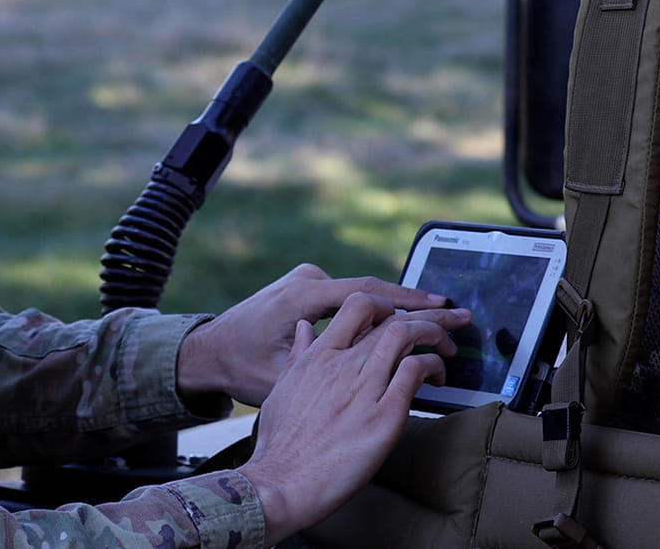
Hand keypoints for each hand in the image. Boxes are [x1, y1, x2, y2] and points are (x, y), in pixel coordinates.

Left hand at [177, 263, 455, 406]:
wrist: (204, 353)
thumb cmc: (239, 369)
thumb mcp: (282, 377)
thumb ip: (325, 366)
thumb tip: (370, 369)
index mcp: (304, 297)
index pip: (370, 296)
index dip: (410, 305)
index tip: (444, 310)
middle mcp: (306, 281)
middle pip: (373, 291)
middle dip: (415, 304)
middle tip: (455, 313)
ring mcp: (304, 282)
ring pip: (362, 295)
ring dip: (397, 307)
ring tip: (436, 318)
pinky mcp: (302, 290)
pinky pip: (347, 299)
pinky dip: (375, 309)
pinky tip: (398, 323)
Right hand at [236, 292, 470, 543]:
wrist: (281, 484)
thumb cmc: (279, 444)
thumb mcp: (282, 388)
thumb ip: (299, 354)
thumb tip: (305, 327)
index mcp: (318, 356)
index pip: (359, 305)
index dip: (388, 306)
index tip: (402, 318)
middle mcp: (342, 364)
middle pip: (393, 318)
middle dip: (428, 315)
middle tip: (449, 319)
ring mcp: (363, 388)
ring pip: (407, 335)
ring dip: (435, 334)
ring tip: (448, 347)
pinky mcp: (383, 416)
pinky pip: (415, 372)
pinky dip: (432, 366)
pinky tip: (437, 377)